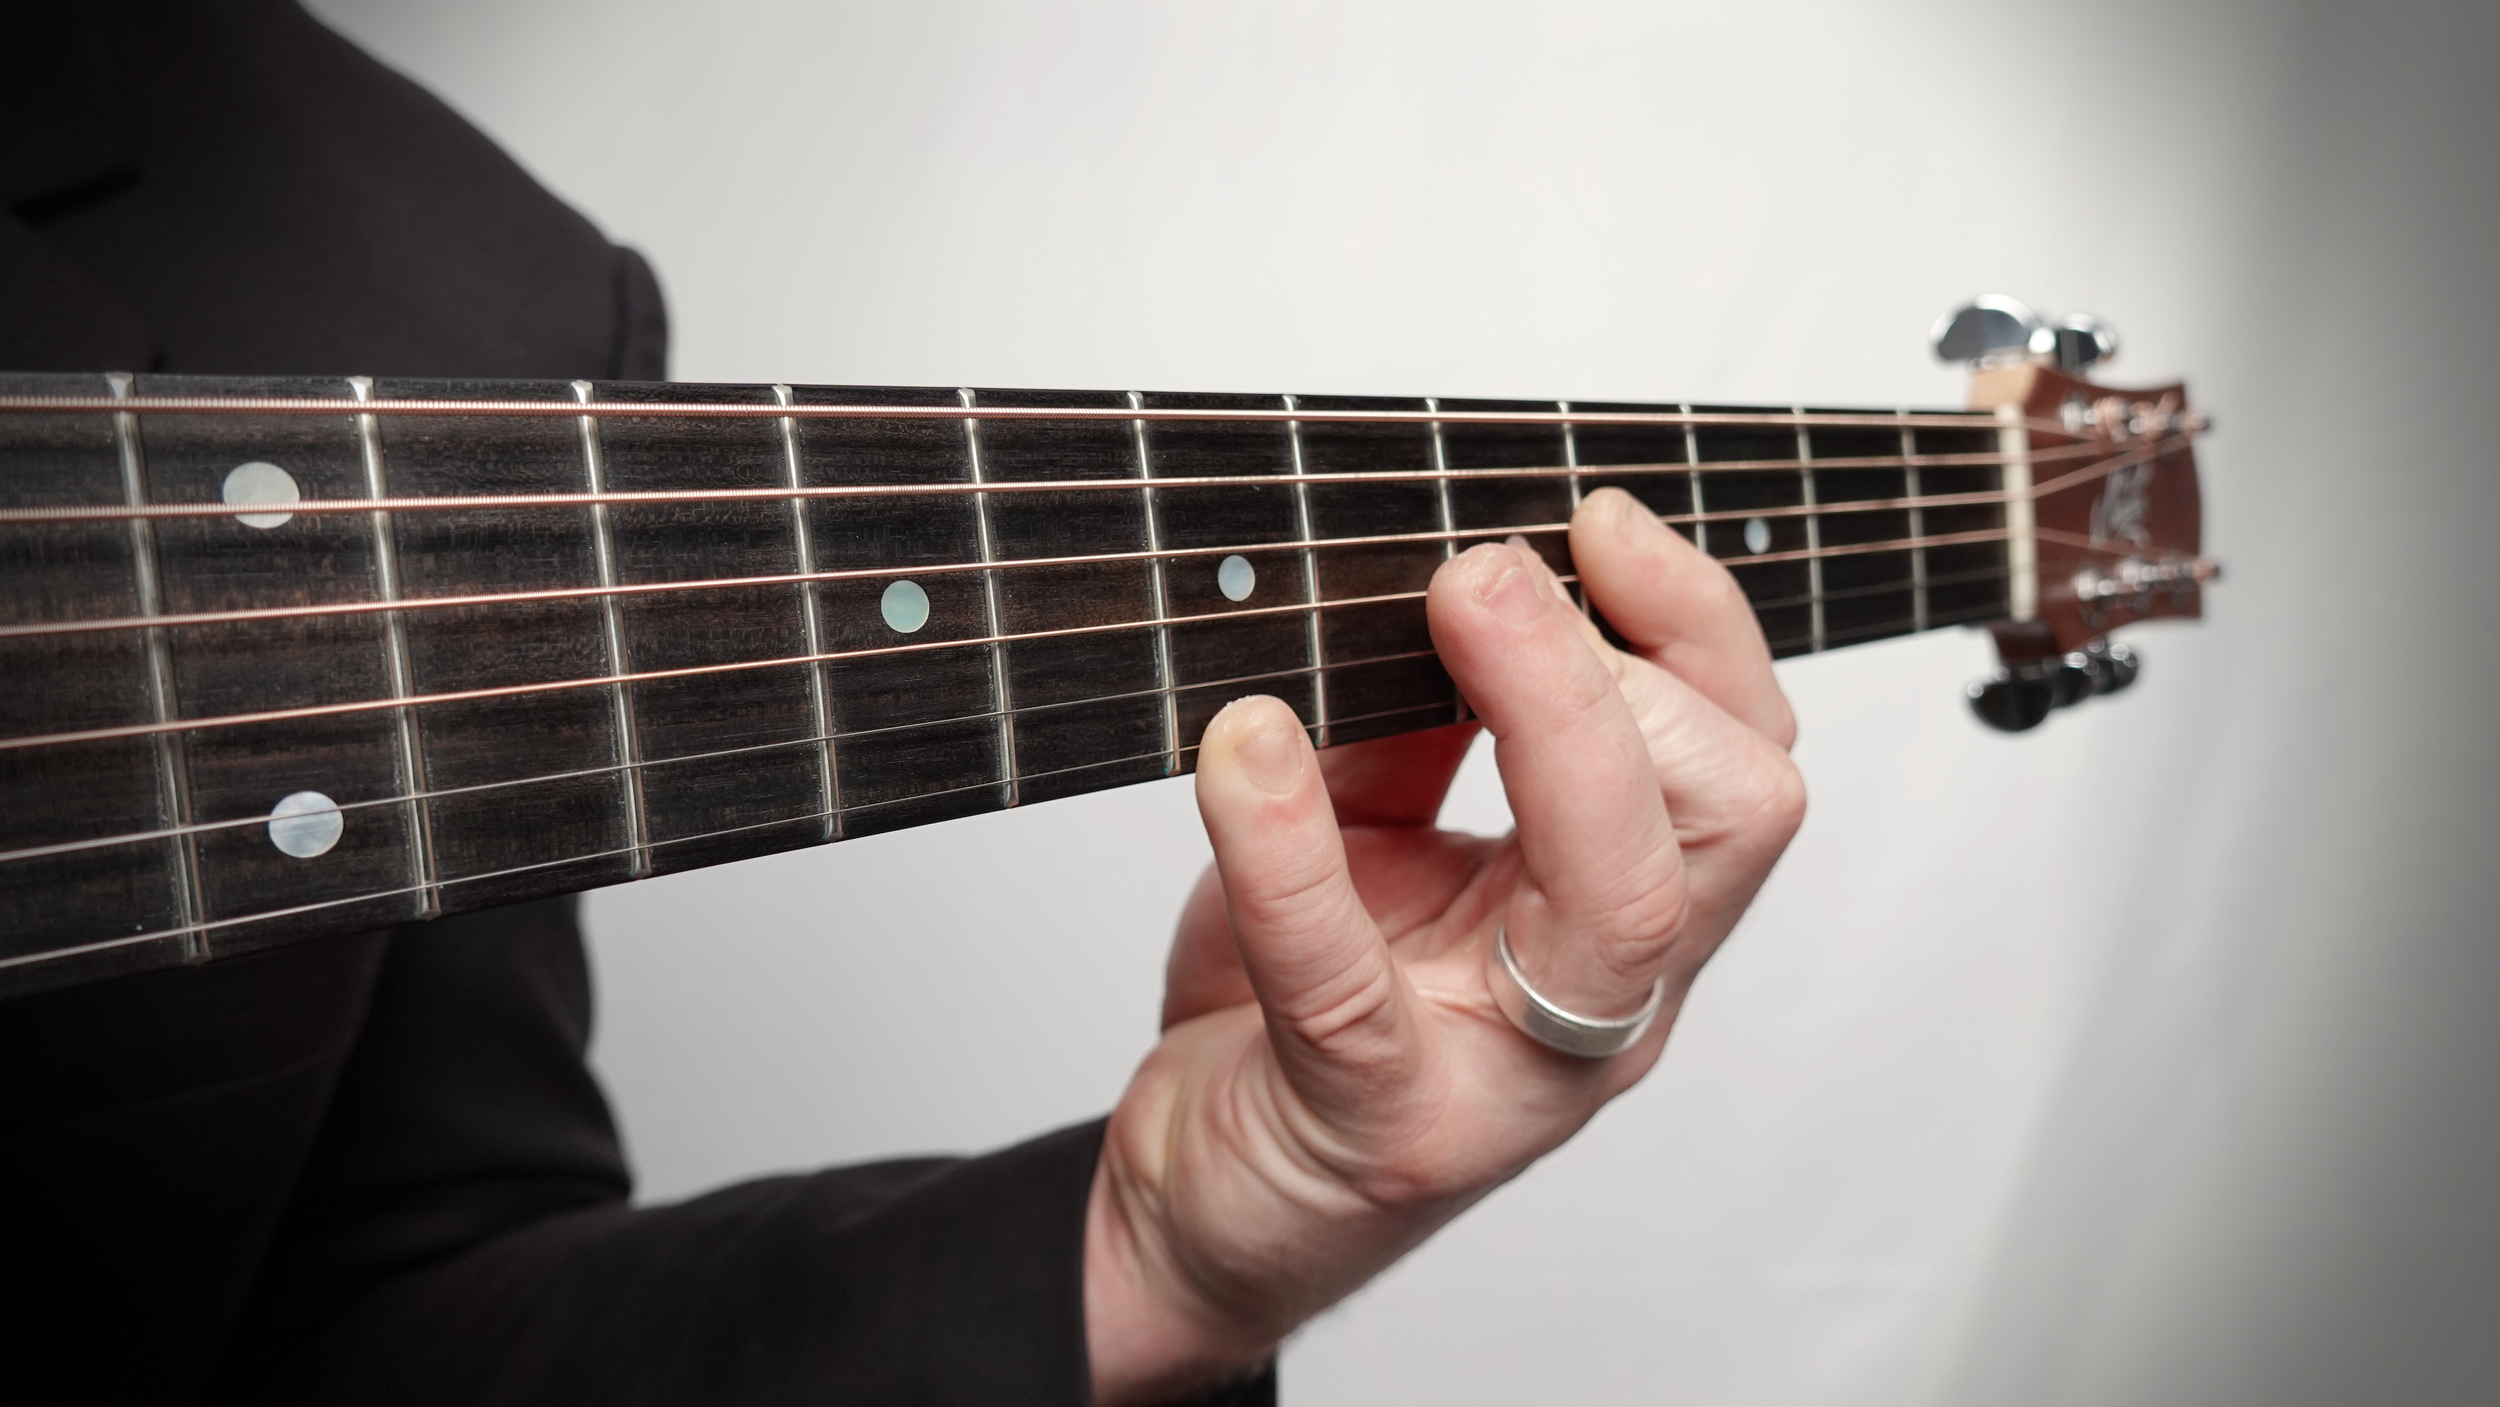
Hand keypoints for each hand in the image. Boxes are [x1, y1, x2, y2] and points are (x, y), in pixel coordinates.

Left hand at [1084, 488, 1806, 1403]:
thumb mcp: (1370, 835)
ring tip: (1446, 604)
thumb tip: (1427, 574)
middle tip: (1491, 570)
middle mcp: (1609, 998)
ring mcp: (1514, 1075)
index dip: (1694, 624)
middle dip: (1632, 660)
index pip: (1741, 756)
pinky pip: (1353, 987)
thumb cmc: (1301, 1018)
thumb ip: (1417, 724)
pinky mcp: (1381, 1127)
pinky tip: (1244, 749)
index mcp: (1623, 914)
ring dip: (1551, 718)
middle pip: (1734, 813)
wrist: (1208, 1199)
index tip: (1594, 517)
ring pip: (1627, 900)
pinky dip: (1292, 854)